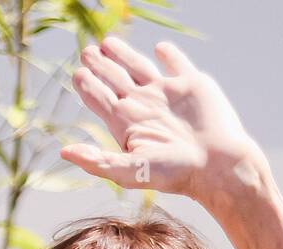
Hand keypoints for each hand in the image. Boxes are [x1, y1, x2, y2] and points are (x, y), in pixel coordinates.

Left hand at [60, 37, 265, 210]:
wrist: (218, 164)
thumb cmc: (176, 172)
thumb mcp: (130, 171)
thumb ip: (97, 161)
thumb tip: (64, 152)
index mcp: (128, 124)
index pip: (101, 100)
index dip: (88, 87)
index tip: (77, 74)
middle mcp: (145, 106)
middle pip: (115, 80)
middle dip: (100, 67)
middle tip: (86, 53)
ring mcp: (168, 94)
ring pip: (140, 67)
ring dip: (123, 55)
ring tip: (107, 43)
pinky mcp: (192, 84)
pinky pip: (177, 64)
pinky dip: (168, 55)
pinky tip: (160, 49)